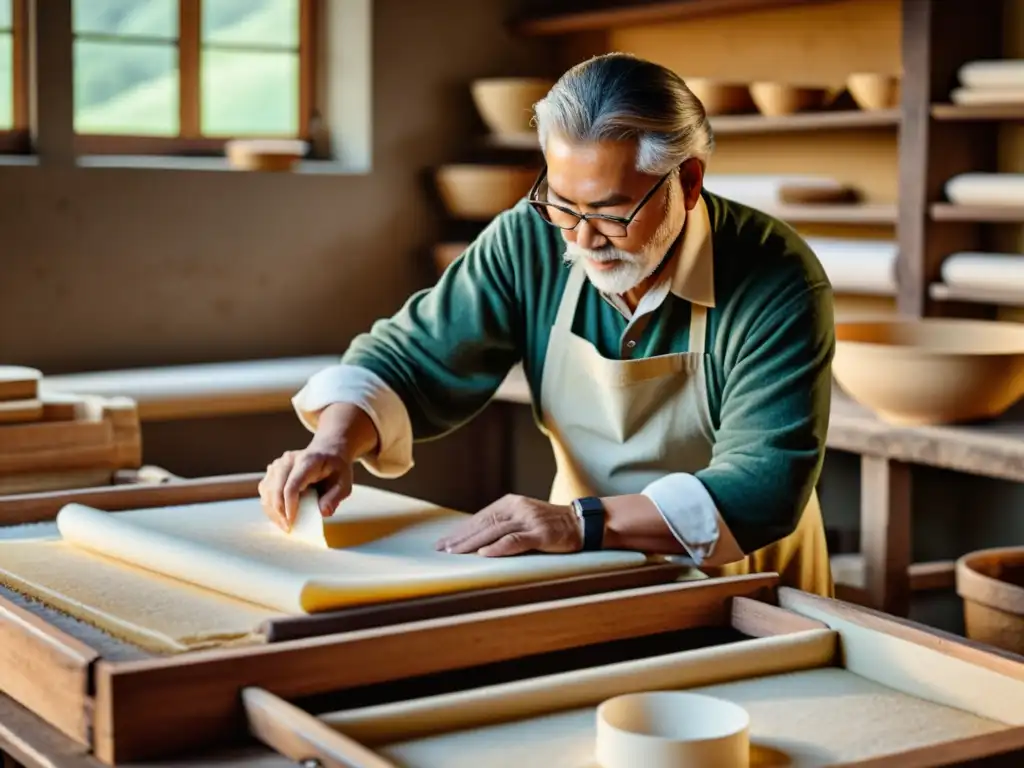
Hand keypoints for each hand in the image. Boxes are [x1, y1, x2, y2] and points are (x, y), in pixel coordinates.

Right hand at [258, 440, 353, 531]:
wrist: (327, 451)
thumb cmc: (336, 469)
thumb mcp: (345, 483)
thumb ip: (335, 497)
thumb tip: (323, 512)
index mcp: (308, 461)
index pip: (292, 484)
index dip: (290, 505)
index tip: (292, 522)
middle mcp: (289, 460)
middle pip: (275, 489)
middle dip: (280, 513)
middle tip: (289, 529)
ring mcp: (277, 465)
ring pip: (267, 491)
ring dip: (273, 512)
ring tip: (286, 526)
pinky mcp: (272, 472)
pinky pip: (265, 492)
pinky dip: (270, 507)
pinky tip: (281, 517)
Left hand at [435, 494, 581, 556]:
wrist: (581, 523)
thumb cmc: (550, 524)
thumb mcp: (524, 518)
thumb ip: (503, 523)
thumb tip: (476, 537)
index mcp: (510, 503)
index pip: (480, 517)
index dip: (461, 530)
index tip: (443, 541)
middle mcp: (517, 508)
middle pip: (483, 523)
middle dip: (460, 537)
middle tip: (441, 549)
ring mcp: (529, 520)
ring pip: (494, 531)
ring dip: (472, 542)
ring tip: (455, 552)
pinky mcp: (540, 534)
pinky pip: (516, 541)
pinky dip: (499, 547)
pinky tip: (484, 554)